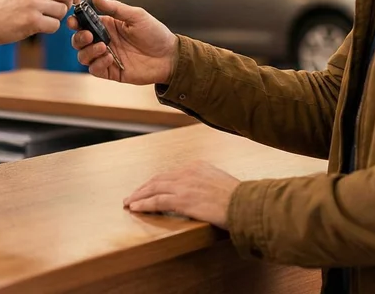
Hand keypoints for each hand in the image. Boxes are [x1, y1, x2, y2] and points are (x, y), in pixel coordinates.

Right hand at [0, 0, 79, 46]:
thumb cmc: (2, 4)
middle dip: (66, 5)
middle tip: (55, 11)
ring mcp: (32, 3)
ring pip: (62, 11)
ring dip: (55, 18)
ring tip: (40, 18)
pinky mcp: (31, 21)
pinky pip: (54, 25)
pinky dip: (49, 28)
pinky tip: (35, 27)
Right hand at [69, 0, 177, 84]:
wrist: (169, 56)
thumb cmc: (155, 33)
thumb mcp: (136, 16)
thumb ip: (115, 8)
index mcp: (107, 26)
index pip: (84, 23)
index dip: (76, 22)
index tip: (73, 22)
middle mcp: (104, 41)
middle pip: (79, 41)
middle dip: (79, 38)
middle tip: (89, 36)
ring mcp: (106, 57)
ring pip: (83, 56)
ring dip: (88, 51)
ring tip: (103, 47)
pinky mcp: (111, 72)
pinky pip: (94, 69)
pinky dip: (98, 64)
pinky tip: (109, 58)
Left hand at [123, 161, 240, 228]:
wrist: (246, 204)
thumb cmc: (239, 198)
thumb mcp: (222, 183)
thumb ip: (208, 184)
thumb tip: (203, 194)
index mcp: (198, 166)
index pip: (171, 174)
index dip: (156, 182)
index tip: (148, 188)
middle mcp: (188, 172)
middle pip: (158, 179)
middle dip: (143, 188)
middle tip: (132, 195)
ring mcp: (184, 185)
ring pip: (153, 188)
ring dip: (138, 196)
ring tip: (128, 202)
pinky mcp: (182, 199)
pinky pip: (157, 201)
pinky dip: (144, 204)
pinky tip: (135, 208)